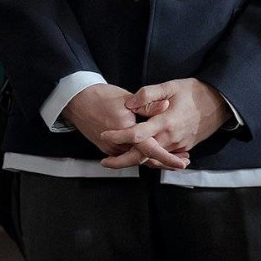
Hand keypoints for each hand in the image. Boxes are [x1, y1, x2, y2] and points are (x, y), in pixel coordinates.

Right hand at [60, 83, 190, 169]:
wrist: (77, 101)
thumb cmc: (102, 96)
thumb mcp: (127, 98)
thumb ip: (147, 104)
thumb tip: (167, 105)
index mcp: (125, 130)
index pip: (150, 148)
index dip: (167, 158)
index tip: (182, 163)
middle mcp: (118, 144)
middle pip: (145, 160)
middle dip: (165, 163)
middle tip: (183, 162)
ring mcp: (111, 149)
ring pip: (137, 159)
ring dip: (154, 159)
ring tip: (174, 157)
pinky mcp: (107, 149)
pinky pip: (128, 156)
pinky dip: (141, 155)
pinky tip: (153, 151)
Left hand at [98, 77, 230, 169]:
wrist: (220, 103)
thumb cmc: (194, 91)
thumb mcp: (171, 86)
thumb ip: (149, 94)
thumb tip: (130, 103)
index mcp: (165, 122)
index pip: (137, 134)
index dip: (118, 136)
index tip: (104, 134)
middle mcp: (171, 138)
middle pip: (142, 155)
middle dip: (122, 160)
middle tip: (104, 162)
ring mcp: (178, 145)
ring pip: (152, 159)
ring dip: (134, 160)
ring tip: (117, 159)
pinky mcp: (184, 148)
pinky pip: (163, 158)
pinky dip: (150, 159)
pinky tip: (140, 156)